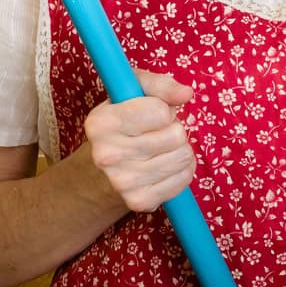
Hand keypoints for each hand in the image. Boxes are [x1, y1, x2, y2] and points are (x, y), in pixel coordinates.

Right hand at [83, 71, 194, 212]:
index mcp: (101, 123)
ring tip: (162, 148)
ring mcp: (123, 182)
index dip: (163, 110)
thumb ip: (159, 85)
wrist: (99, 173)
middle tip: (158, 133)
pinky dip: (181, 169)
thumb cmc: (121, 124)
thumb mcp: (132, 92)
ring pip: (183, 157)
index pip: (160, 112)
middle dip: (174, 129)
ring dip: (180, 149)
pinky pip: (184, 178)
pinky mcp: (139, 201)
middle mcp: (108, 155)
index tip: (152, 114)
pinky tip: (164, 165)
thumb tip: (186, 93)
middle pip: (176, 135)